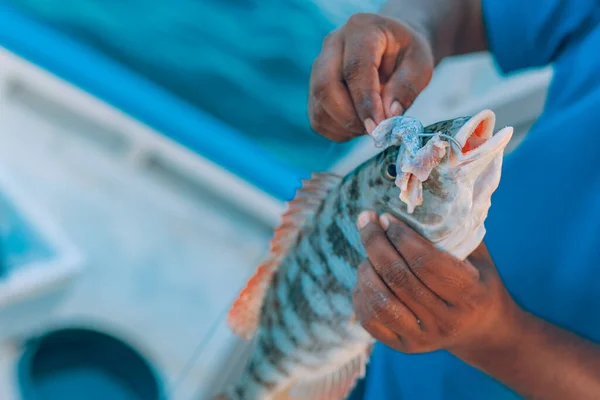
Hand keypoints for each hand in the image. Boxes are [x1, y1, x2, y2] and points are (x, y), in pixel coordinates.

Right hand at [308, 13, 433, 141]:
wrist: (392, 48)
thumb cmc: (406, 54)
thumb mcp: (420, 65)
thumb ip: (406, 88)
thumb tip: (388, 116)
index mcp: (361, 30)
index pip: (354, 68)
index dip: (365, 101)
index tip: (378, 126)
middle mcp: (332, 45)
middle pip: (325, 87)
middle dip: (350, 117)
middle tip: (375, 130)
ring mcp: (318, 67)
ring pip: (319, 107)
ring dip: (346, 126)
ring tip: (371, 124)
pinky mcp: (314, 90)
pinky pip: (319, 119)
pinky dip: (339, 131)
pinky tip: (359, 123)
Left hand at [353, 211, 527, 357]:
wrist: (483, 332)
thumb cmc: (478, 282)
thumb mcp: (478, 256)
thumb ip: (454, 232)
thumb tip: (419, 195)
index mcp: (471, 296)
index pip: (427, 263)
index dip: (401, 236)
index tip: (386, 217)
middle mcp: (446, 321)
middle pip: (399, 278)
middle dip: (376, 243)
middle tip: (366, 219)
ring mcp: (424, 339)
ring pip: (381, 300)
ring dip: (366, 268)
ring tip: (367, 251)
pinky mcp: (403, 347)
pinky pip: (370, 319)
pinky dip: (361, 292)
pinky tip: (366, 274)